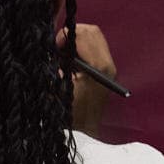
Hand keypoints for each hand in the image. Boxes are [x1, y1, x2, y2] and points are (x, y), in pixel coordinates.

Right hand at [60, 23, 116, 137]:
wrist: (86, 131)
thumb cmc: (70, 112)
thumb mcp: (57, 87)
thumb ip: (57, 63)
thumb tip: (54, 47)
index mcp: (98, 67)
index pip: (84, 34)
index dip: (65, 36)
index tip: (54, 47)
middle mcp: (108, 64)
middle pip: (92, 31)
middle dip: (72, 35)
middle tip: (59, 49)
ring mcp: (110, 66)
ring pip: (94, 38)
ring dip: (77, 41)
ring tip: (64, 55)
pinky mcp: (107, 70)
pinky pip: (95, 48)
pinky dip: (82, 48)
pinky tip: (72, 62)